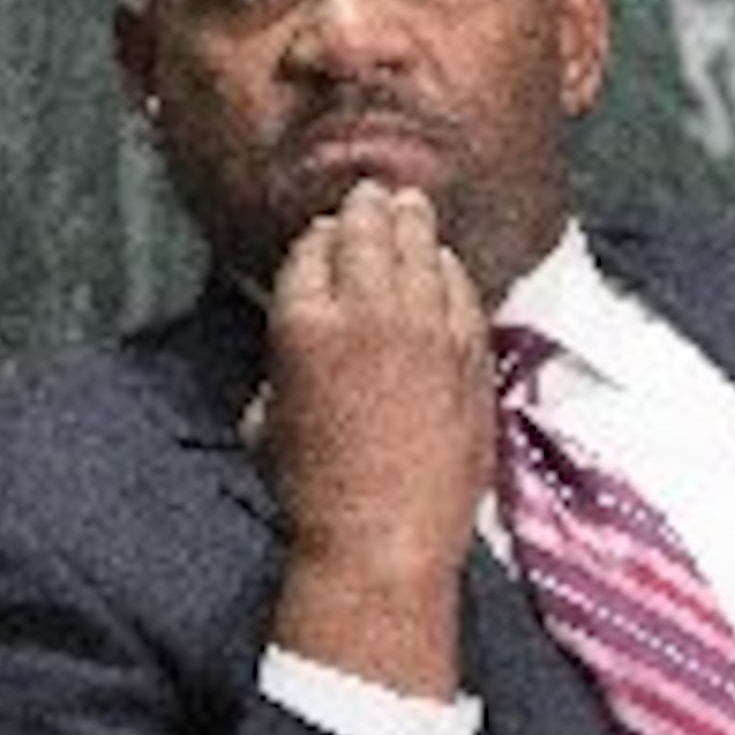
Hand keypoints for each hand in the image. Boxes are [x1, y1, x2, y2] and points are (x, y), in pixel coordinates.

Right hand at [254, 182, 493, 694]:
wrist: (384, 540)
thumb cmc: (310, 492)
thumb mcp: (265, 419)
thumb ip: (280, 365)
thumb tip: (295, 347)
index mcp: (303, 324)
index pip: (309, 253)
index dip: (316, 240)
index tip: (323, 235)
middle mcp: (366, 311)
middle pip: (364, 234)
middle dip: (364, 210)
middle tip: (370, 194)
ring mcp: (426, 327)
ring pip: (418, 249)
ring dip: (409, 222)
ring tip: (407, 204)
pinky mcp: (469, 351)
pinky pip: (460, 289)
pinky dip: (448, 269)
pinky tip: (443, 262)